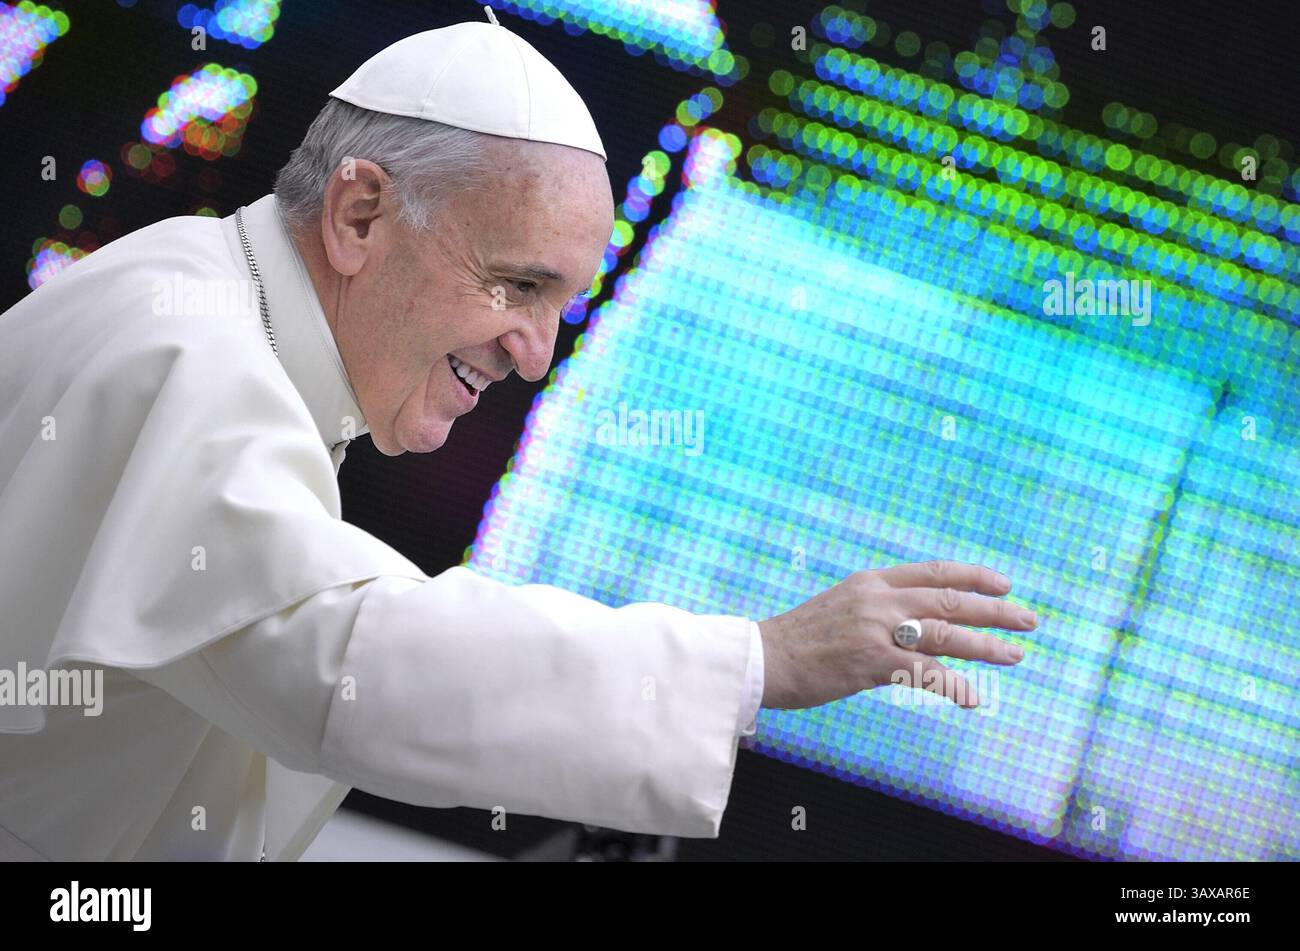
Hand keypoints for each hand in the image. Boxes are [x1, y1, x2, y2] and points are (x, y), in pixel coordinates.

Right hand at [757, 560, 1035, 709]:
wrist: (763, 658)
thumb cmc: (801, 638)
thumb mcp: (843, 605)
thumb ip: (879, 607)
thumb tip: (918, 618)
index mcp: (872, 581)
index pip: (935, 572)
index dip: (974, 575)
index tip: (1004, 583)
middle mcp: (879, 600)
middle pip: (951, 600)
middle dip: (995, 610)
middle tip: (1028, 619)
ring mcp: (876, 631)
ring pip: (946, 634)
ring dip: (986, 646)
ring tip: (1016, 655)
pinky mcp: (871, 664)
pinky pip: (924, 675)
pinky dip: (953, 687)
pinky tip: (974, 698)